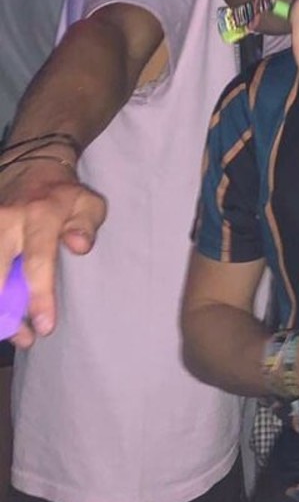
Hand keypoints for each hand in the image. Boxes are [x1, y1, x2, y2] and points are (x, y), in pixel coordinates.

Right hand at [0, 158, 105, 345]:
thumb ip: (87, 224)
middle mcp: (6, 221)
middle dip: (6, 313)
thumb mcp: (87, 202)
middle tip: (26, 337)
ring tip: (13, 332)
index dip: (39, 297)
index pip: (38, 261)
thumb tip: (80, 247)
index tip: (44, 327)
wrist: (30, 164)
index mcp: (39, 215)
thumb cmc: (64, 194)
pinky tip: (3, 314)